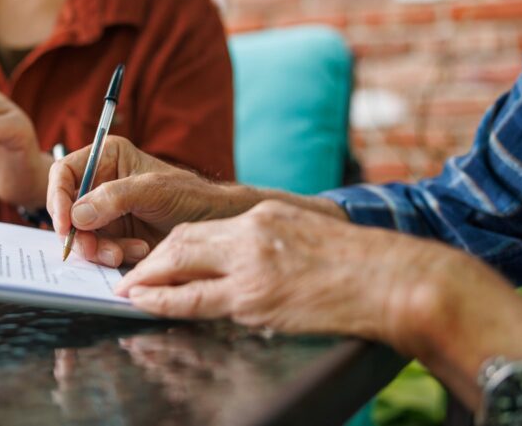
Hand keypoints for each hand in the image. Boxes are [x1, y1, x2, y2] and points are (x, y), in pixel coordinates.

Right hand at [47, 136, 261, 266]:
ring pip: (81, 234)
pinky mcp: (114, 236)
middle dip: (81, 234)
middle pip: (67, 210)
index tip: (64, 225)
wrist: (214, 223)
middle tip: (96, 250)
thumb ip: (114, 198)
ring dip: (100, 249)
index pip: (64, 173)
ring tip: (127, 253)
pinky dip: (113, 255)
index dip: (56, 197)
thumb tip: (76, 215)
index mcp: (106, 158)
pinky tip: (138, 251)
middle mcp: (100, 184)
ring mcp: (106, 212)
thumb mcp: (153, 190)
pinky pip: (98, 250)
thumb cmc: (190, 195)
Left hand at [114, 198, 521, 410]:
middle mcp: (251, 233)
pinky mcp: (256, 298)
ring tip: (129, 292)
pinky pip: (197, 302)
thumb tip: (238, 264)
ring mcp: (251, 265)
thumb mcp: (305, 236)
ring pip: (182, 267)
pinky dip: (167, 303)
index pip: (202, 228)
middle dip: (151, 261)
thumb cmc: (358, 264)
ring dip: (149, 281)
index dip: (172, 245)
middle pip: (183, 240)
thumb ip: (268, 243)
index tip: (154, 257)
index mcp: (263, 215)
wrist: (393, 279)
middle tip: (128, 277)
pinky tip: (149, 306)